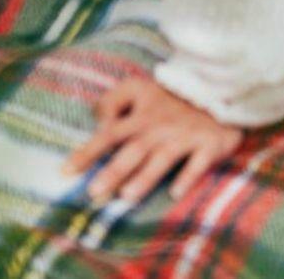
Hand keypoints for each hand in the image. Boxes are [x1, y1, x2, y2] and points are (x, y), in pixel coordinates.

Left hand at [65, 76, 241, 204]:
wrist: (217, 90)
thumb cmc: (170, 96)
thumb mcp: (138, 88)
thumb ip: (112, 102)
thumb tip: (96, 124)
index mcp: (140, 115)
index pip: (109, 134)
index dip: (88, 152)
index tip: (66, 172)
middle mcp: (159, 128)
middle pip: (133, 150)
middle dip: (114, 171)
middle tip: (94, 193)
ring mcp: (184, 137)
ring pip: (162, 158)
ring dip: (145, 176)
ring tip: (127, 196)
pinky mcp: (208, 144)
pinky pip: (198, 163)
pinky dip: (188, 176)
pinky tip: (175, 193)